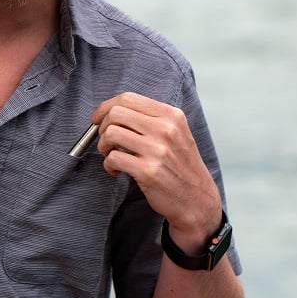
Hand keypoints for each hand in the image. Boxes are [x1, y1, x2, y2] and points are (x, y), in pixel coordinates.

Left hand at [93, 92, 222, 254]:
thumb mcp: (176, 133)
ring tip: (111, 155)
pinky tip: (116, 170)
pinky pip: (113, 158)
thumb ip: (151, 119)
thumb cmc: (181, 166)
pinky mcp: (148, 171)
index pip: (129, 98)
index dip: (106, 107)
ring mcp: (157, 150)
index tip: (99, 118)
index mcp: (172, 116)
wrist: (197, 200)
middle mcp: (166, 130)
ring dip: (104, 146)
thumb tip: (113, 111)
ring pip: (111, 133)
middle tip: (107, 141)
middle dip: (103, 127)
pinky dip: (108, 164)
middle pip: (116, 113)